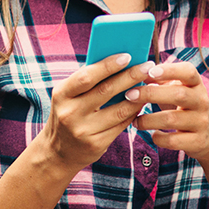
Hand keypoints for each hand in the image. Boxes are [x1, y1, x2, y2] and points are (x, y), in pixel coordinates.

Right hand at [38, 54, 153, 171]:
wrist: (58, 153)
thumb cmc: (68, 115)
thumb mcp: (68, 97)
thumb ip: (87, 81)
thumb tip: (118, 61)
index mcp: (62, 94)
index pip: (87, 76)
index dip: (108, 65)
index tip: (127, 56)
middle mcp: (70, 113)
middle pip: (106, 90)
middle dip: (130, 76)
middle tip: (147, 66)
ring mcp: (83, 130)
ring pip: (119, 110)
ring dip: (138, 96)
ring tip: (150, 85)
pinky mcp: (96, 144)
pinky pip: (121, 125)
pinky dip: (134, 112)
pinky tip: (141, 103)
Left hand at [126, 62, 208, 162]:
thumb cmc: (186, 107)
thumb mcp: (180, 90)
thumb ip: (161, 80)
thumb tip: (137, 73)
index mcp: (196, 85)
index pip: (188, 72)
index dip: (170, 70)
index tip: (150, 71)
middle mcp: (201, 101)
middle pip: (178, 94)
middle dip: (151, 94)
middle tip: (129, 95)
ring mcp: (201, 122)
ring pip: (171, 119)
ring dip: (148, 120)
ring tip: (135, 120)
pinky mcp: (197, 141)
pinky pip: (173, 140)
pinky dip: (158, 138)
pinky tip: (153, 135)